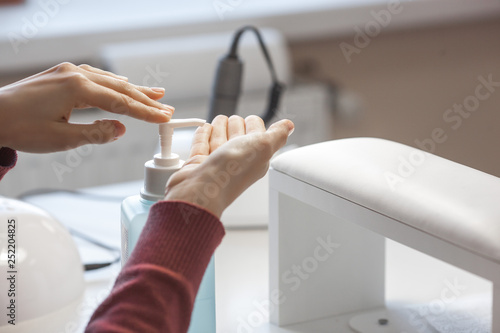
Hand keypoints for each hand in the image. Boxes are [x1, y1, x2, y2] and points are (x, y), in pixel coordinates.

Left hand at [0, 62, 173, 152]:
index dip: (145, 113)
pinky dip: (114, 84)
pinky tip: (122, 84)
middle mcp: (75, 74)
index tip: (164, 119)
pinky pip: (96, 78)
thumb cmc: (20, 128)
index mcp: (77, 88)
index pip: (121, 103)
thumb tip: (120, 129)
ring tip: (156, 94)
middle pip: (120, 88)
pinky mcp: (61, 75)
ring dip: (133, 89)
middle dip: (146, 100)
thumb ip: (95, 133)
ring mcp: (68, 72)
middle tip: (167, 108)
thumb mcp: (62, 139)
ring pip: (110, 81)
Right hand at [164, 115, 293, 217]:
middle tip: (233, 120)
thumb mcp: (263, 146)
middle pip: (237, 136)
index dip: (254, 125)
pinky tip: (205, 128)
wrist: (201, 189)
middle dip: (235, 125)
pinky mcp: (199, 164)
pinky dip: (203, 135)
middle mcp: (237, 161)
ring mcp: (217, 163)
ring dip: (219, 127)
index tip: (251, 120)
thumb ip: (277, 134)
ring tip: (219, 120)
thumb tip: (289, 126)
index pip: (257, 135)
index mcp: (256, 158)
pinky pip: (202, 146)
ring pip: (219, 139)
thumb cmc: (231, 172)